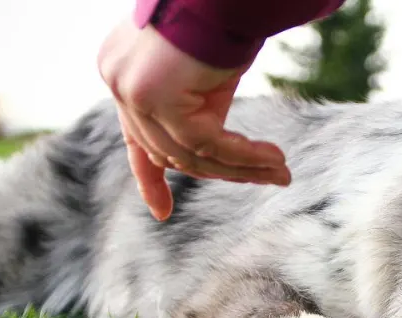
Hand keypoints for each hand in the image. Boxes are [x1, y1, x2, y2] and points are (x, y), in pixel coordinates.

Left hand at [98, 19, 290, 220]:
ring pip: (191, 153)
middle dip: (224, 172)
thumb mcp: (203, 77)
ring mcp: (130, 91)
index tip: (161, 212)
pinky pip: (206, 143)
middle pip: (171, 151)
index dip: (150, 179)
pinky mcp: (154, 97)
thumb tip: (213, 154)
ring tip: (282, 172)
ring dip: (242, 168)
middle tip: (271, 177)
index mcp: (124, 77)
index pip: (135, 140)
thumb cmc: (223, 22)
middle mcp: (119, 83)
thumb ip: (195, 111)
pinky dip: (243, 157)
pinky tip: (274, 160)